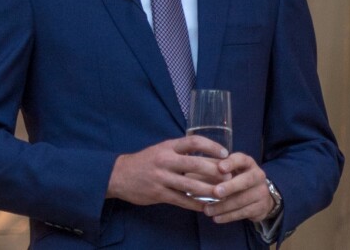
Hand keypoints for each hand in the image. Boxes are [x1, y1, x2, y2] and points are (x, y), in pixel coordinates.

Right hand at [107, 136, 228, 209]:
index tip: (225, 153)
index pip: (194, 141)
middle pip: (195, 164)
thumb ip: (180, 150)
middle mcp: (166, 160)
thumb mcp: (162, 148)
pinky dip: (195, 204)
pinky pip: (181, 200)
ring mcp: (162, 177)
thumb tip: (205, 153)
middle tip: (229, 176)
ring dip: (209, 190)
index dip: (211, 146)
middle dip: (215, 171)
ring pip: (190, 185)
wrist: (120, 175)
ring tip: (222, 193)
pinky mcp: (158, 194)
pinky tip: (205, 206)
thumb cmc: (146, 160)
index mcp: (169, 146)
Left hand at [202, 153, 274, 222]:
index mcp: (248, 163)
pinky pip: (243, 213)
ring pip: (242, 200)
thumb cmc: (238, 178)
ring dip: (223, 206)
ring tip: (207, 210)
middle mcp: (258, 175)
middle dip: (230, 187)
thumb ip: (216, 169)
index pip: (241, 159)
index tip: (220, 167)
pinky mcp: (260, 208)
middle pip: (245, 181)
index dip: (231, 163)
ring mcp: (261, 192)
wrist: (260, 195)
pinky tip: (216, 218)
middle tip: (215, 192)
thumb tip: (194, 172)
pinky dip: (228, 216)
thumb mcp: (231, 170)